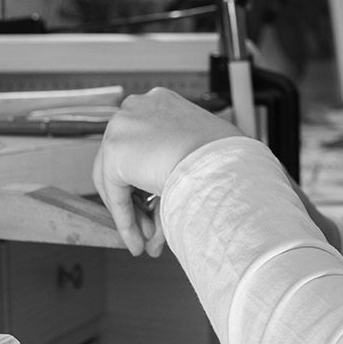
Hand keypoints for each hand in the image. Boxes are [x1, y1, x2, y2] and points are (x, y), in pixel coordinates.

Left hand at [92, 87, 241, 255]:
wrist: (221, 162)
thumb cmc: (228, 159)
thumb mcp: (202, 158)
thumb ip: (179, 174)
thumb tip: (169, 205)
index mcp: (161, 103)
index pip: (143, 145)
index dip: (147, 180)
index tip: (156, 205)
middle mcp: (138, 107)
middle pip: (125, 162)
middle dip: (138, 201)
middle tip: (150, 229)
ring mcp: (123, 125)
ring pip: (116, 179)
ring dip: (132, 214)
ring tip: (147, 240)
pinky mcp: (114, 150)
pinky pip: (115, 193)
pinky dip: (125, 219)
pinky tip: (138, 240)